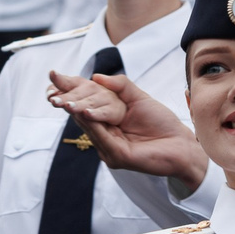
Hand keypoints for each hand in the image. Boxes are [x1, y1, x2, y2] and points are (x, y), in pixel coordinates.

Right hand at [47, 69, 208, 185]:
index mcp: (106, 121)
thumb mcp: (140, 98)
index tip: (53, 76)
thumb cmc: (162, 123)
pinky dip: (94, 124)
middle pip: (81, 115)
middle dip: (66, 101)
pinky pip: (103, 138)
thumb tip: (95, 76)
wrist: (183, 145)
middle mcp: (104, 136)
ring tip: (64, 100)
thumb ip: (120, 86)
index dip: (69, 90)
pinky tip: (86, 113)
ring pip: (90, 127)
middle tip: (51, 90)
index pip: (83, 103)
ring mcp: (110, 149)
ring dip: (76, 112)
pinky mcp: (119, 157)